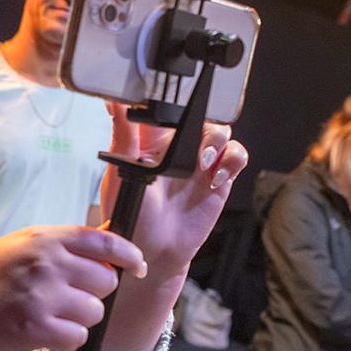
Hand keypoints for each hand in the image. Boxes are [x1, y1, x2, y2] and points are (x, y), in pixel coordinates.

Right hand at [0, 226, 145, 350]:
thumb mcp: (22, 246)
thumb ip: (64, 245)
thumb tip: (110, 241)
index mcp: (44, 239)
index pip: (104, 241)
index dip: (129, 255)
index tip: (138, 266)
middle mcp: (46, 263)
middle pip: (106, 281)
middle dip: (94, 293)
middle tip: (68, 297)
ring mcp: (42, 296)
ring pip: (94, 312)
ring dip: (79, 319)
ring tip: (49, 315)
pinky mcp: (36, 329)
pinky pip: (78, 337)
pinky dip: (67, 339)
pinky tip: (44, 332)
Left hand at [105, 103, 247, 267]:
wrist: (153, 249)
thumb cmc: (132, 212)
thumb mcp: (121, 170)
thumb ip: (124, 135)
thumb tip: (113, 102)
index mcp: (155, 139)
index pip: (173, 108)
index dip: (180, 101)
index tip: (182, 104)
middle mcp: (181, 147)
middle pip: (204, 115)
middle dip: (204, 122)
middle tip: (195, 146)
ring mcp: (201, 162)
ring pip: (223, 132)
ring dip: (219, 141)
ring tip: (204, 162)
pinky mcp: (220, 179)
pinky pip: (237, 157)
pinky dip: (233, 160)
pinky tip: (217, 177)